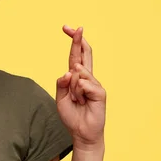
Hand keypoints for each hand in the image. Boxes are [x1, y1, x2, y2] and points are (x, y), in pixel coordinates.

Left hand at [56, 25, 106, 149]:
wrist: (81, 133)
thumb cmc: (72, 115)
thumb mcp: (60, 98)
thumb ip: (61, 84)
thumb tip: (69, 71)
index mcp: (77, 77)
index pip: (75, 55)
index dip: (73, 42)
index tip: (68, 28)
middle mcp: (87, 78)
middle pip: (84, 54)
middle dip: (78, 40)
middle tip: (75, 28)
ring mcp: (95, 84)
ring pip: (78, 73)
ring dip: (72, 88)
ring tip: (76, 100)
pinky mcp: (100, 92)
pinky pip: (84, 83)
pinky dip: (78, 92)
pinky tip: (82, 101)